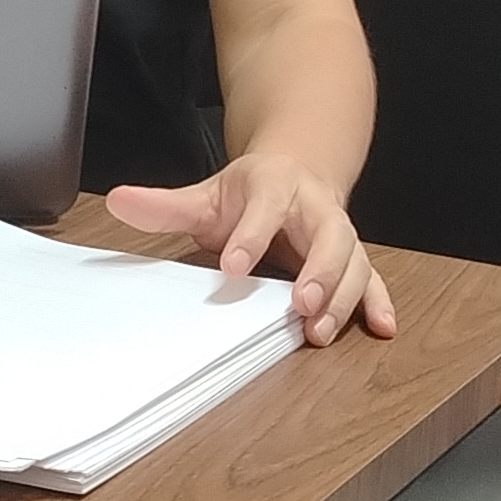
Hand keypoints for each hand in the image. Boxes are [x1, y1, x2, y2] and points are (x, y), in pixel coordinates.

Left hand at [107, 153, 395, 344]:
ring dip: (343, 296)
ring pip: (354, 261)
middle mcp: (316, 208)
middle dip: (317, 271)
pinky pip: (373, 280)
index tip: (232, 267)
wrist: (298, 171)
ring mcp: (340, 235)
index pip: (265, 208)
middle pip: (329, 235)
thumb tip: (119, 202)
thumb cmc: (250, 193)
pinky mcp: (353, 259)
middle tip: (298, 304)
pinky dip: (379, 303)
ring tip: (321, 329)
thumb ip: (165, 205)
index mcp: (276, 185)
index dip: (250, 237)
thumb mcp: (207, 194)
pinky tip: (381, 328)